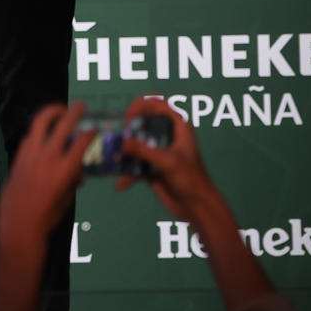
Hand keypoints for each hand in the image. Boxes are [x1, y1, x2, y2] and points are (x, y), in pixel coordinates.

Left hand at [0, 101, 94, 249]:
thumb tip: (77, 173)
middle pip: (63, 125)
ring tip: (58, 109)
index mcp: (66, 167)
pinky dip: (38, 132)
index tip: (93, 129)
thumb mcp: (67, 197)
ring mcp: (31, 154)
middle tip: (80, 106)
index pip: (82, 141)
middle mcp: (49, 156)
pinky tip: (42, 133)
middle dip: (73, 112)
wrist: (20, 222)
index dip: (90, 132)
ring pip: (40, 123)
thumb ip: (73, 180)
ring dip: (51, 113)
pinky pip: (29, 137)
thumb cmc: (48, 214)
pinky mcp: (18, 157)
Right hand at [115, 96, 213, 220]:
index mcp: (178, 126)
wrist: (197, 207)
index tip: (128, 118)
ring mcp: (157, 150)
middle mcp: (166, 135)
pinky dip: (126, 173)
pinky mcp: (150, 166)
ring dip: (122, 152)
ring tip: (113, 160)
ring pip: (133, 143)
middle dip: (126, 130)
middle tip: (117, 139)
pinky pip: (132, 163)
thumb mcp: (168, 162)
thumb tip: (122, 143)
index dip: (140, 105)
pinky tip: (121, 184)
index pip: (157, 103)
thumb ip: (144, 150)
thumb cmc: (191, 180)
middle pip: (140, 122)